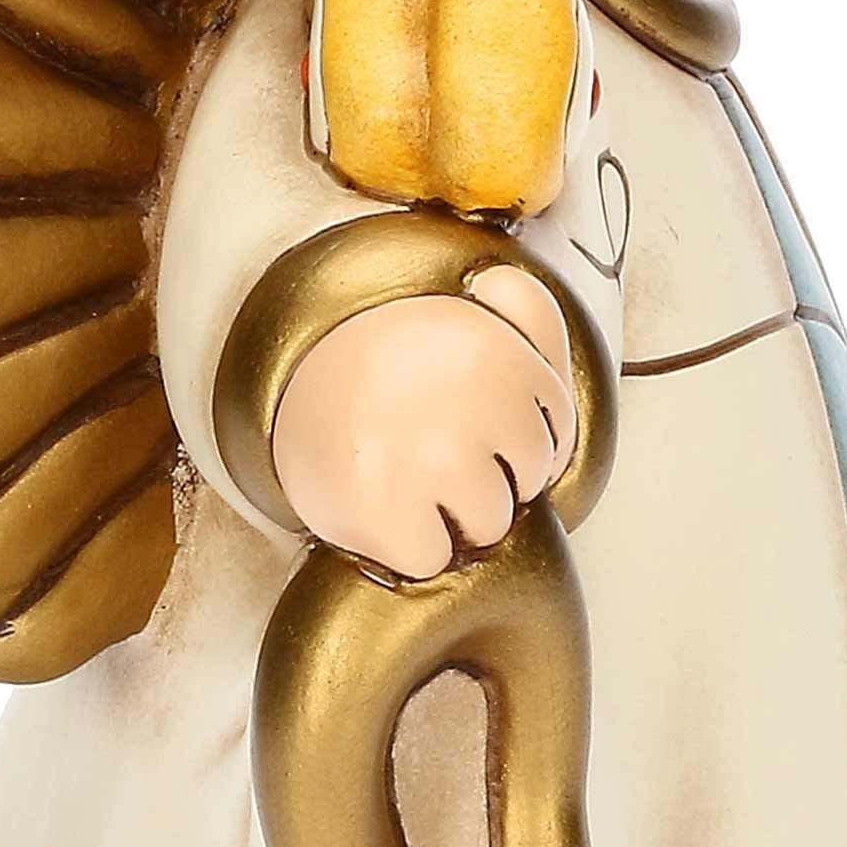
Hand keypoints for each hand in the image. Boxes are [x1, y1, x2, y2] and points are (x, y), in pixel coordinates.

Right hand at [269, 265, 579, 580]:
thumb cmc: (399, 373)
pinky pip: (430, 559)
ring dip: (452, 516)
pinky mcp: (380, 508)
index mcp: (496, 350)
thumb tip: (509, 287)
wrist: (291, 399)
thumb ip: (526, 313)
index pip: (555, 439)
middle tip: (431, 448)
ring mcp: (425, 457)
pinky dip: (406, 546)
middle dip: (487, 477)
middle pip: (527, 486)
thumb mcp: (471, 320)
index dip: (515, 447)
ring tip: (409, 476)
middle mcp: (467, 401)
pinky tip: (382, 505)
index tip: (474, 427)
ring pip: (487, 527)